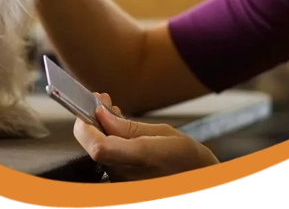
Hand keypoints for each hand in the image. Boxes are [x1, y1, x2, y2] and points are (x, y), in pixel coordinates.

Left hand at [73, 93, 218, 181]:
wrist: (201, 187)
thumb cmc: (188, 159)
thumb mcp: (164, 134)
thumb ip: (129, 127)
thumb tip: (102, 114)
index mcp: (144, 160)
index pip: (99, 148)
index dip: (87, 126)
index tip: (91, 105)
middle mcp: (130, 178)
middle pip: (96, 148)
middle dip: (93, 121)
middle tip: (102, 100)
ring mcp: (125, 186)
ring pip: (100, 154)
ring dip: (100, 130)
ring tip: (113, 112)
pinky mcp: (123, 189)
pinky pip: (107, 162)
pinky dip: (108, 143)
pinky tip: (117, 131)